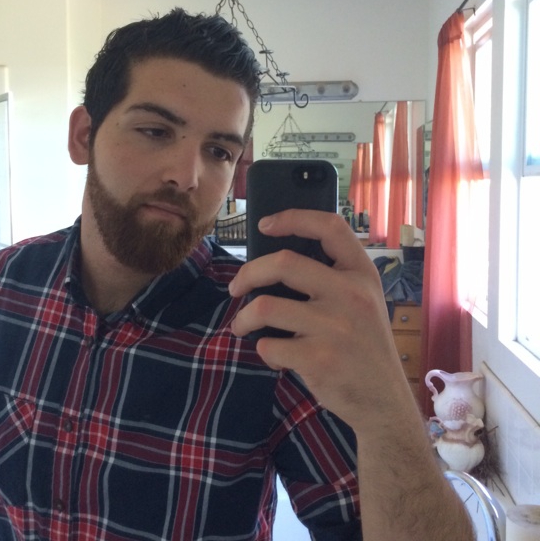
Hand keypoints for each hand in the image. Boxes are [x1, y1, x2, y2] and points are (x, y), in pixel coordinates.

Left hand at [229, 210, 413, 433]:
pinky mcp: (319, 358)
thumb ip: (333, 279)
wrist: (384, 402)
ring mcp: (335, 327)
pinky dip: (264, 351)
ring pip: (265, 307)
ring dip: (244, 319)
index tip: (265, 225)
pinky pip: (269, 346)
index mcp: (362, 274)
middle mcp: (351, 294)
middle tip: (236, 288)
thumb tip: (274, 263)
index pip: (330, 227)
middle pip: (282, 263)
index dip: (293, 218)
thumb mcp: (364, 301)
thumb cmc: (364, 346)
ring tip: (242, 327)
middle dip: (247, 274)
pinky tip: (275, 356)